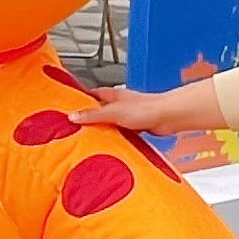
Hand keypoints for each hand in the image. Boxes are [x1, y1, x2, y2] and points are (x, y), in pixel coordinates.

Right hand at [74, 86, 203, 136]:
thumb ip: (93, 115)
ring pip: (112, 121)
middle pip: (101, 109)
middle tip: (78, 126)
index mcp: (113, 94)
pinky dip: (116, 137)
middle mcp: (120, 103)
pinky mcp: (137, 126)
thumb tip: (73, 116)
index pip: (92, 94)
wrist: (168, 117)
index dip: (82, 99)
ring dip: (104, 128)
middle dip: (91, 117)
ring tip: (92, 138)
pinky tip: (112, 143)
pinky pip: (122, 132)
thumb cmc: (146, 108)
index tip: (70, 106)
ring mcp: (129, 114)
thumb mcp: (112, 112)